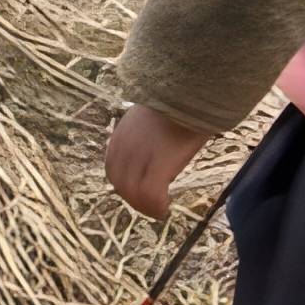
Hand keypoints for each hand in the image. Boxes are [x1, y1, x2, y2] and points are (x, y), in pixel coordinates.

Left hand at [104, 104, 213, 220]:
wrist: (190, 93)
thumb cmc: (178, 103)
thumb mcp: (149, 119)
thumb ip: (143, 135)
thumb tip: (153, 145)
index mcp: (120, 137)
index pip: (113, 169)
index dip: (125, 185)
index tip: (139, 193)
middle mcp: (124, 148)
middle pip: (120, 184)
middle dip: (134, 199)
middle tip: (150, 207)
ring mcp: (140, 157)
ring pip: (133, 193)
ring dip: (145, 206)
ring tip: (158, 211)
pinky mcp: (159, 165)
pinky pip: (151, 195)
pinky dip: (156, 206)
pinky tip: (165, 210)